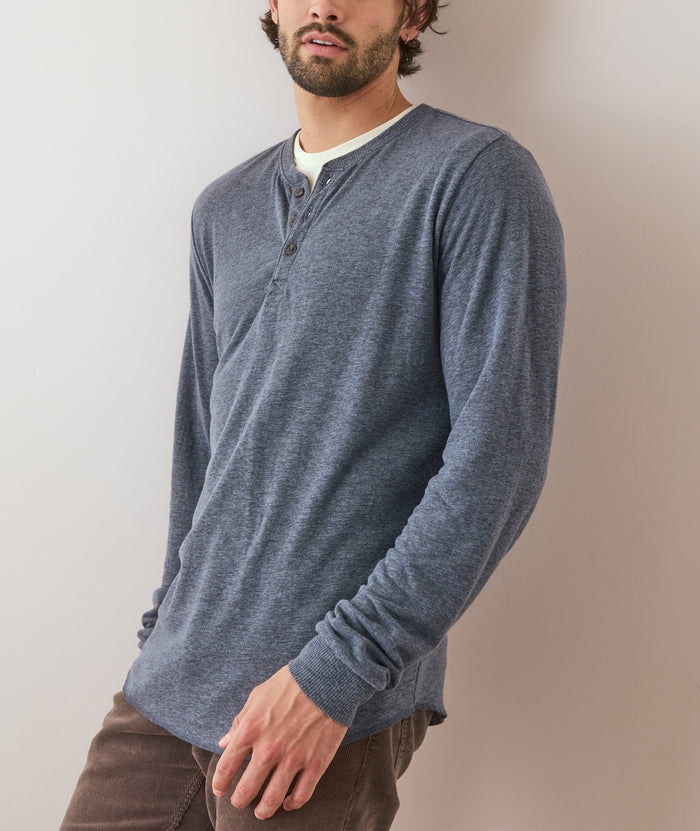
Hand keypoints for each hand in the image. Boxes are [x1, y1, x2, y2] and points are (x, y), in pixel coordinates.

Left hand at [212, 664, 347, 819]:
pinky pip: (301, 795)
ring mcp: (293, 759)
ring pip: (272, 800)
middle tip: (240, 801)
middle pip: (246, 790)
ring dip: (263, 810)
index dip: (220, 783)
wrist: (326, 679)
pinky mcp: (315, 763)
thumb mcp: (257, 696)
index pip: (226, 767)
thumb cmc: (290, 683)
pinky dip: (292, 804)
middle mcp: (268, 749)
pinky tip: (288, 802)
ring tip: (261, 811)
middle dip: (239, 800)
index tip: (220, 788)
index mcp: (251, 730)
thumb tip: (225, 742)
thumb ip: (240, 721)